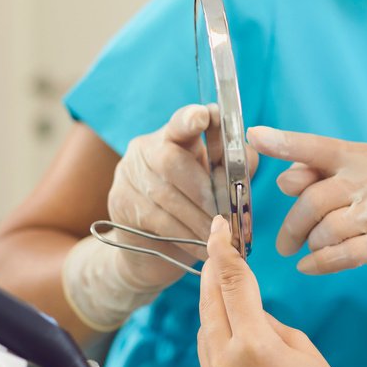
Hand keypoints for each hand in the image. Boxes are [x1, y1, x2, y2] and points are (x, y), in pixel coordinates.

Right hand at [108, 104, 255, 287]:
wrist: (151, 249)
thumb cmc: (192, 208)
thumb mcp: (216, 183)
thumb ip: (234, 167)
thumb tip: (247, 157)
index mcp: (174, 135)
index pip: (181, 121)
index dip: (191, 119)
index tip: (204, 117)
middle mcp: (146, 149)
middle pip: (171, 161)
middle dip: (204, 190)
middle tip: (226, 215)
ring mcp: (128, 174)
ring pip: (165, 195)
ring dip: (198, 218)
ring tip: (220, 235)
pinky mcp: (119, 202)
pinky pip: (157, 219)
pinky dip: (185, 234)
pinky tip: (202, 246)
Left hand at [197, 215, 334, 366]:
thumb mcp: (303, 348)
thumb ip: (267, 323)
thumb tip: (246, 310)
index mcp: (254, 344)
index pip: (231, 283)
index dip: (222, 250)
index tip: (217, 228)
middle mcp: (225, 364)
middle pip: (209, 303)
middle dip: (213, 273)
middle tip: (217, 249)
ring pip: (205, 331)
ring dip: (217, 311)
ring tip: (237, 302)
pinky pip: (208, 360)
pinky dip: (220, 345)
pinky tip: (242, 347)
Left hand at [246, 126, 366, 318]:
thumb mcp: (346, 187)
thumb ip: (314, 179)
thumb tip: (284, 180)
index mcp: (358, 156)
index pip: (317, 147)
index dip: (285, 143)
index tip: (254, 137)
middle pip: (314, 199)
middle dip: (292, 226)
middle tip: (283, 245)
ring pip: (327, 229)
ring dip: (312, 245)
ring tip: (312, 250)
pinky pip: (345, 254)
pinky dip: (320, 263)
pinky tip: (308, 267)